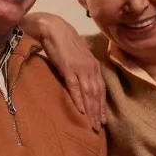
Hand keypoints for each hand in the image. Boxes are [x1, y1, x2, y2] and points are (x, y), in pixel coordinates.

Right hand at [21, 12, 106, 129]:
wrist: (53, 27)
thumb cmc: (63, 42)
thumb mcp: (76, 57)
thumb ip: (81, 68)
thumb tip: (82, 82)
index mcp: (93, 65)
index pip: (100, 89)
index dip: (102, 105)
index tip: (102, 120)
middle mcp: (90, 68)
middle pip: (97, 94)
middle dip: (98, 112)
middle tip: (98, 128)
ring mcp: (79, 68)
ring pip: (88, 93)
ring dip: (91, 110)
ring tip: (91, 124)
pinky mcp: (68, 68)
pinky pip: (75, 86)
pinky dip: (79, 99)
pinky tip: (81, 110)